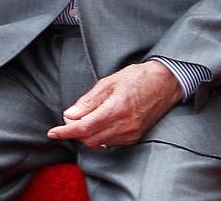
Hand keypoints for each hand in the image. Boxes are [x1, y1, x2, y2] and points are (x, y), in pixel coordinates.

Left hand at [47, 60, 182, 149]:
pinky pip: (110, 143)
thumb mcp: (110, 81)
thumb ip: (89, 100)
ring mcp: (131, 133)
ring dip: (86, 135)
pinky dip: (99, 137)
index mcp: (116, 108)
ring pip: (98, 143)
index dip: (65, 131)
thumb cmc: (139, 77)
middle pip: (89, 139)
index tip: (53, 132)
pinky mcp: (135, 137)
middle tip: (69, 119)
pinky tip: (99, 125)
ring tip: (84, 120)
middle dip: (74, 132)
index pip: (83, 127)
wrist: (167, 83)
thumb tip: (70, 115)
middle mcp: (124, 125)